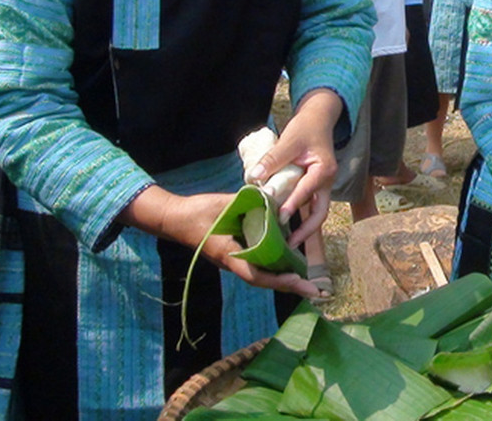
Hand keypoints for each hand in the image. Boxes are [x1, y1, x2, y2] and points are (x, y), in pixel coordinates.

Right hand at [124, 188, 323, 296]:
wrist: (177, 218)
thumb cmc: (198, 212)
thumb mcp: (224, 205)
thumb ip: (249, 203)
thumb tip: (273, 198)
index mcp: (230, 254)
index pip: (256, 274)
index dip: (277, 279)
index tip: (297, 280)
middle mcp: (235, 262)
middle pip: (265, 280)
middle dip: (290, 286)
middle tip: (315, 292)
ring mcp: (235, 260)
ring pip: (263, 275)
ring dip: (285, 280)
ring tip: (308, 284)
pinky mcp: (236, 254)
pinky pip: (259, 265)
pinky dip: (276, 268)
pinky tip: (290, 264)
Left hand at [248, 88, 342, 245]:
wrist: (318, 119)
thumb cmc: (306, 128)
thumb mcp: (289, 140)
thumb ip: (274, 159)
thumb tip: (255, 176)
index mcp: (324, 170)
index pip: (308, 191)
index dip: (294, 204)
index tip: (280, 218)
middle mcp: (326, 181)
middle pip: (320, 212)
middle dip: (307, 231)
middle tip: (290, 245)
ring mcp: (322, 185)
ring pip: (315, 211)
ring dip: (303, 227)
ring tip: (286, 243)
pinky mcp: (314, 186)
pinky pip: (307, 204)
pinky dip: (297, 215)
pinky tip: (284, 225)